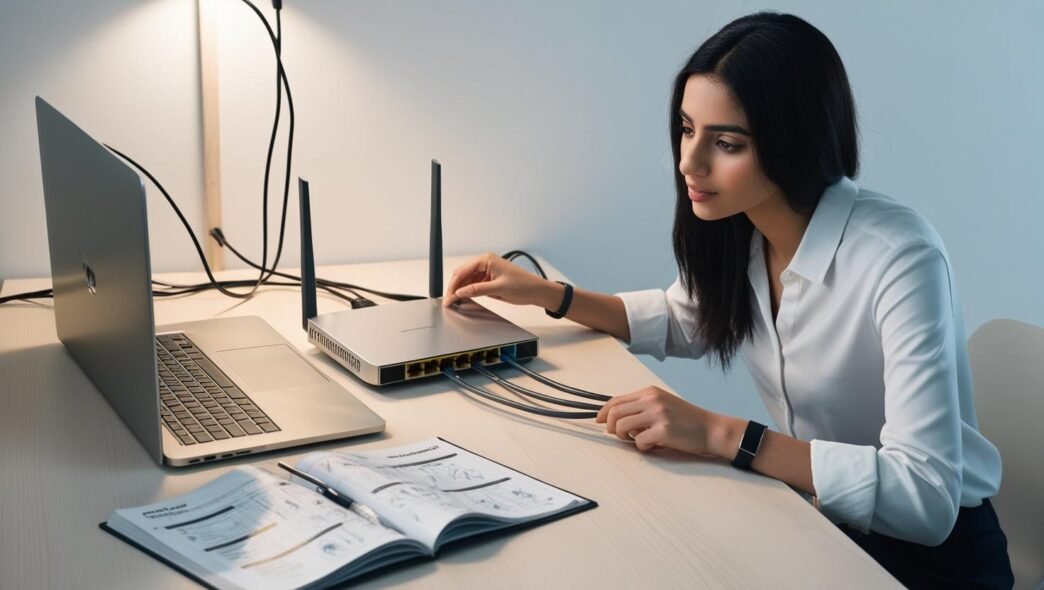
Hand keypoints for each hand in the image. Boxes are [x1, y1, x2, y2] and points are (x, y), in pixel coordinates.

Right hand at [443, 252, 557, 307]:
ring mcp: (487, 272)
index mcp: (486, 259)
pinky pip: (474, 285)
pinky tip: (464, 299)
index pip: (463, 271)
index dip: (454, 285)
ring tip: (454, 302)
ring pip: (467, 281)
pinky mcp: (489, 281)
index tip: (449, 297)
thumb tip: (460, 292)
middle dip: (455, 287)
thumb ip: (477, 290)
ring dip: (460, 290)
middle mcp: (485, 263)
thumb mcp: (498, 288)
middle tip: (449, 301)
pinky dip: (468, 292)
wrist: (537, 291)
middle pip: (462, 275)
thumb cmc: (523, 285)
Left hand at [596, 386, 734, 456]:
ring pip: (621, 426)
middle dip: (610, 427)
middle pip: (614, 412)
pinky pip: (638, 441)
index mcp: (650, 392)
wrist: (712, 429)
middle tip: (618, 436)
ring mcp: (657, 414)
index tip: (599, 421)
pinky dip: (642, 447)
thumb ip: (642, 407)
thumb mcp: (663, 405)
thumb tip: (616, 418)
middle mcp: (652, 399)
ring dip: (624, 438)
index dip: (603, 412)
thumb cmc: (688, 420)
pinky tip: (654, 445)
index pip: (616, 399)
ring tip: (637, 440)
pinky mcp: (663, 430)